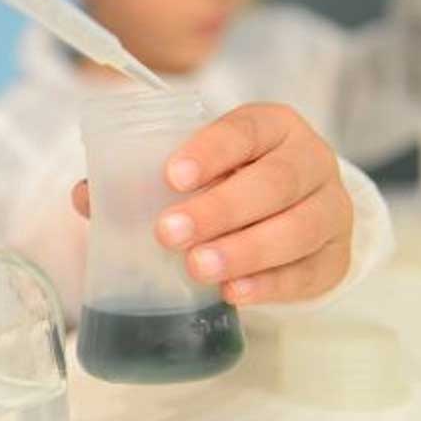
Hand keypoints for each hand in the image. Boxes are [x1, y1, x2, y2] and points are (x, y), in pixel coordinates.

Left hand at [73, 104, 353, 304]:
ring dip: (244, 251)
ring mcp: (330, 210)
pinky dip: (270, 285)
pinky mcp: (335, 257)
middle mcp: (310, 161)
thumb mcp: (198, 168)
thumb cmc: (232, 181)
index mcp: (272, 126)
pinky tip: (234, 294)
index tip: (172, 176)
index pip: (246, 129)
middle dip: (219, 209)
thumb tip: (84, 196)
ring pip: (297, 229)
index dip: (211, 150)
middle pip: (274, 183)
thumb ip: (142, 177)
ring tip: (197, 268)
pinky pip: (307, 272)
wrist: (295, 211)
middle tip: (168, 233)